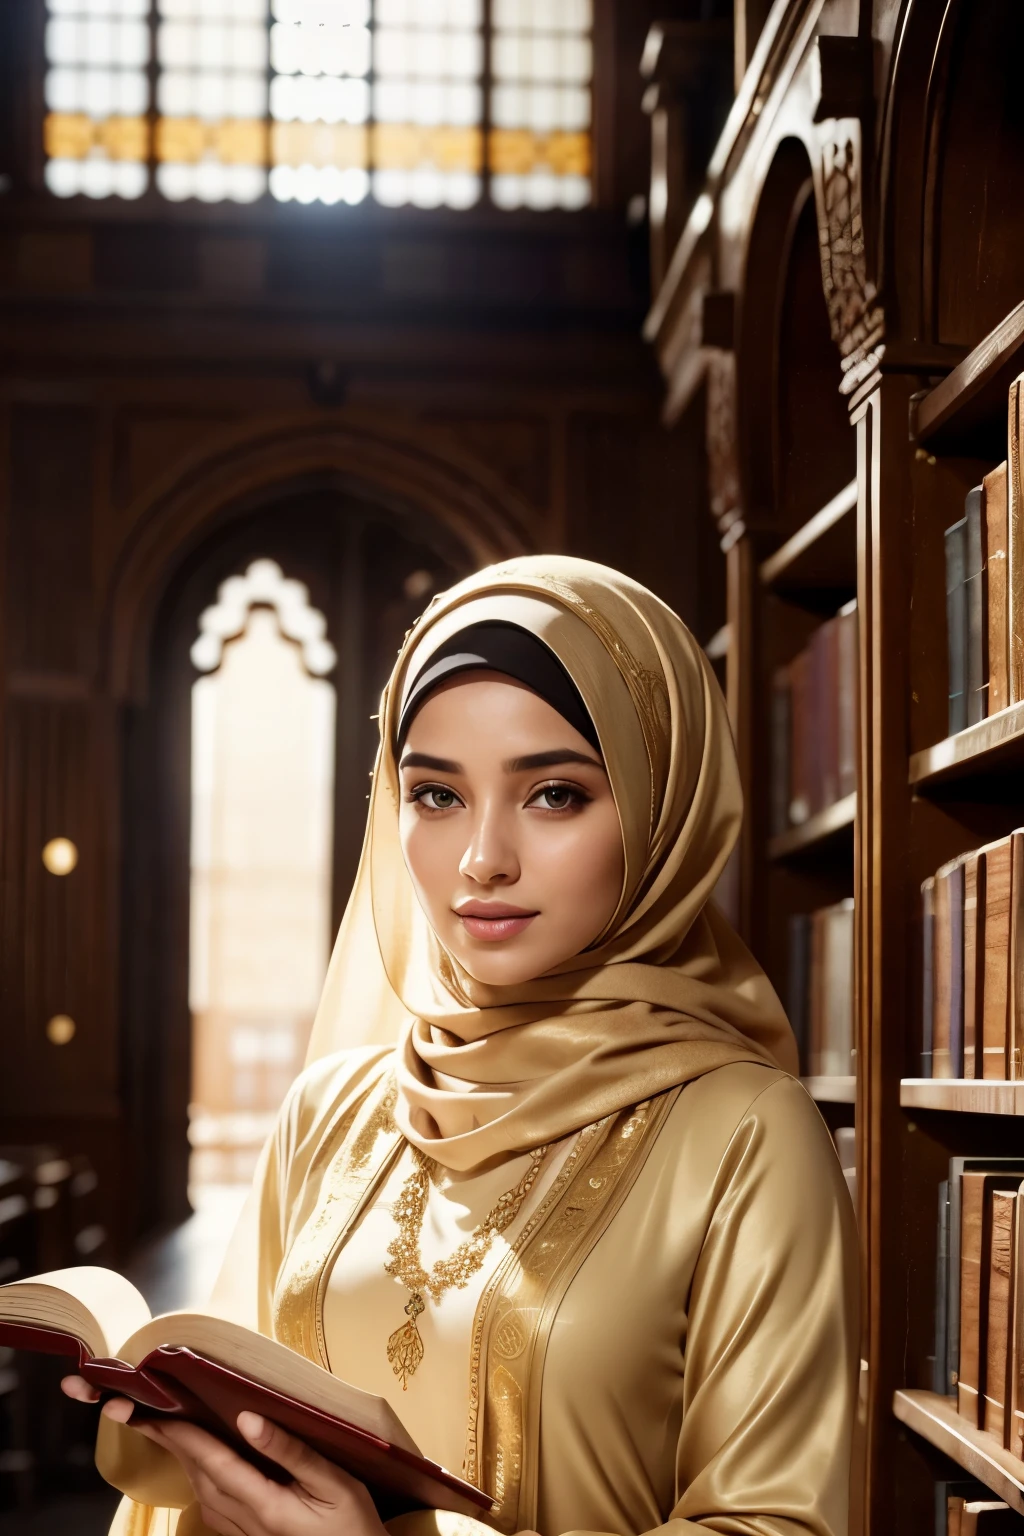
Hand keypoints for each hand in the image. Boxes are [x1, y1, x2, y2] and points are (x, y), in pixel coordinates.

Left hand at [113, 1405, 387, 1535]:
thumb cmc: (355, 1526)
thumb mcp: (335, 1483)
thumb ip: (291, 1451)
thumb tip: (248, 1419)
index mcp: (266, 1506)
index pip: (213, 1463)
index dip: (183, 1435)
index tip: (156, 1411)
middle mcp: (248, 1524)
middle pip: (199, 1477)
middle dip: (171, 1444)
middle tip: (143, 1414)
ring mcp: (248, 1535)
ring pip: (203, 1494)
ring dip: (183, 1461)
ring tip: (168, 1431)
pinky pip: (215, 1508)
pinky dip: (201, 1480)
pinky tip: (204, 1468)